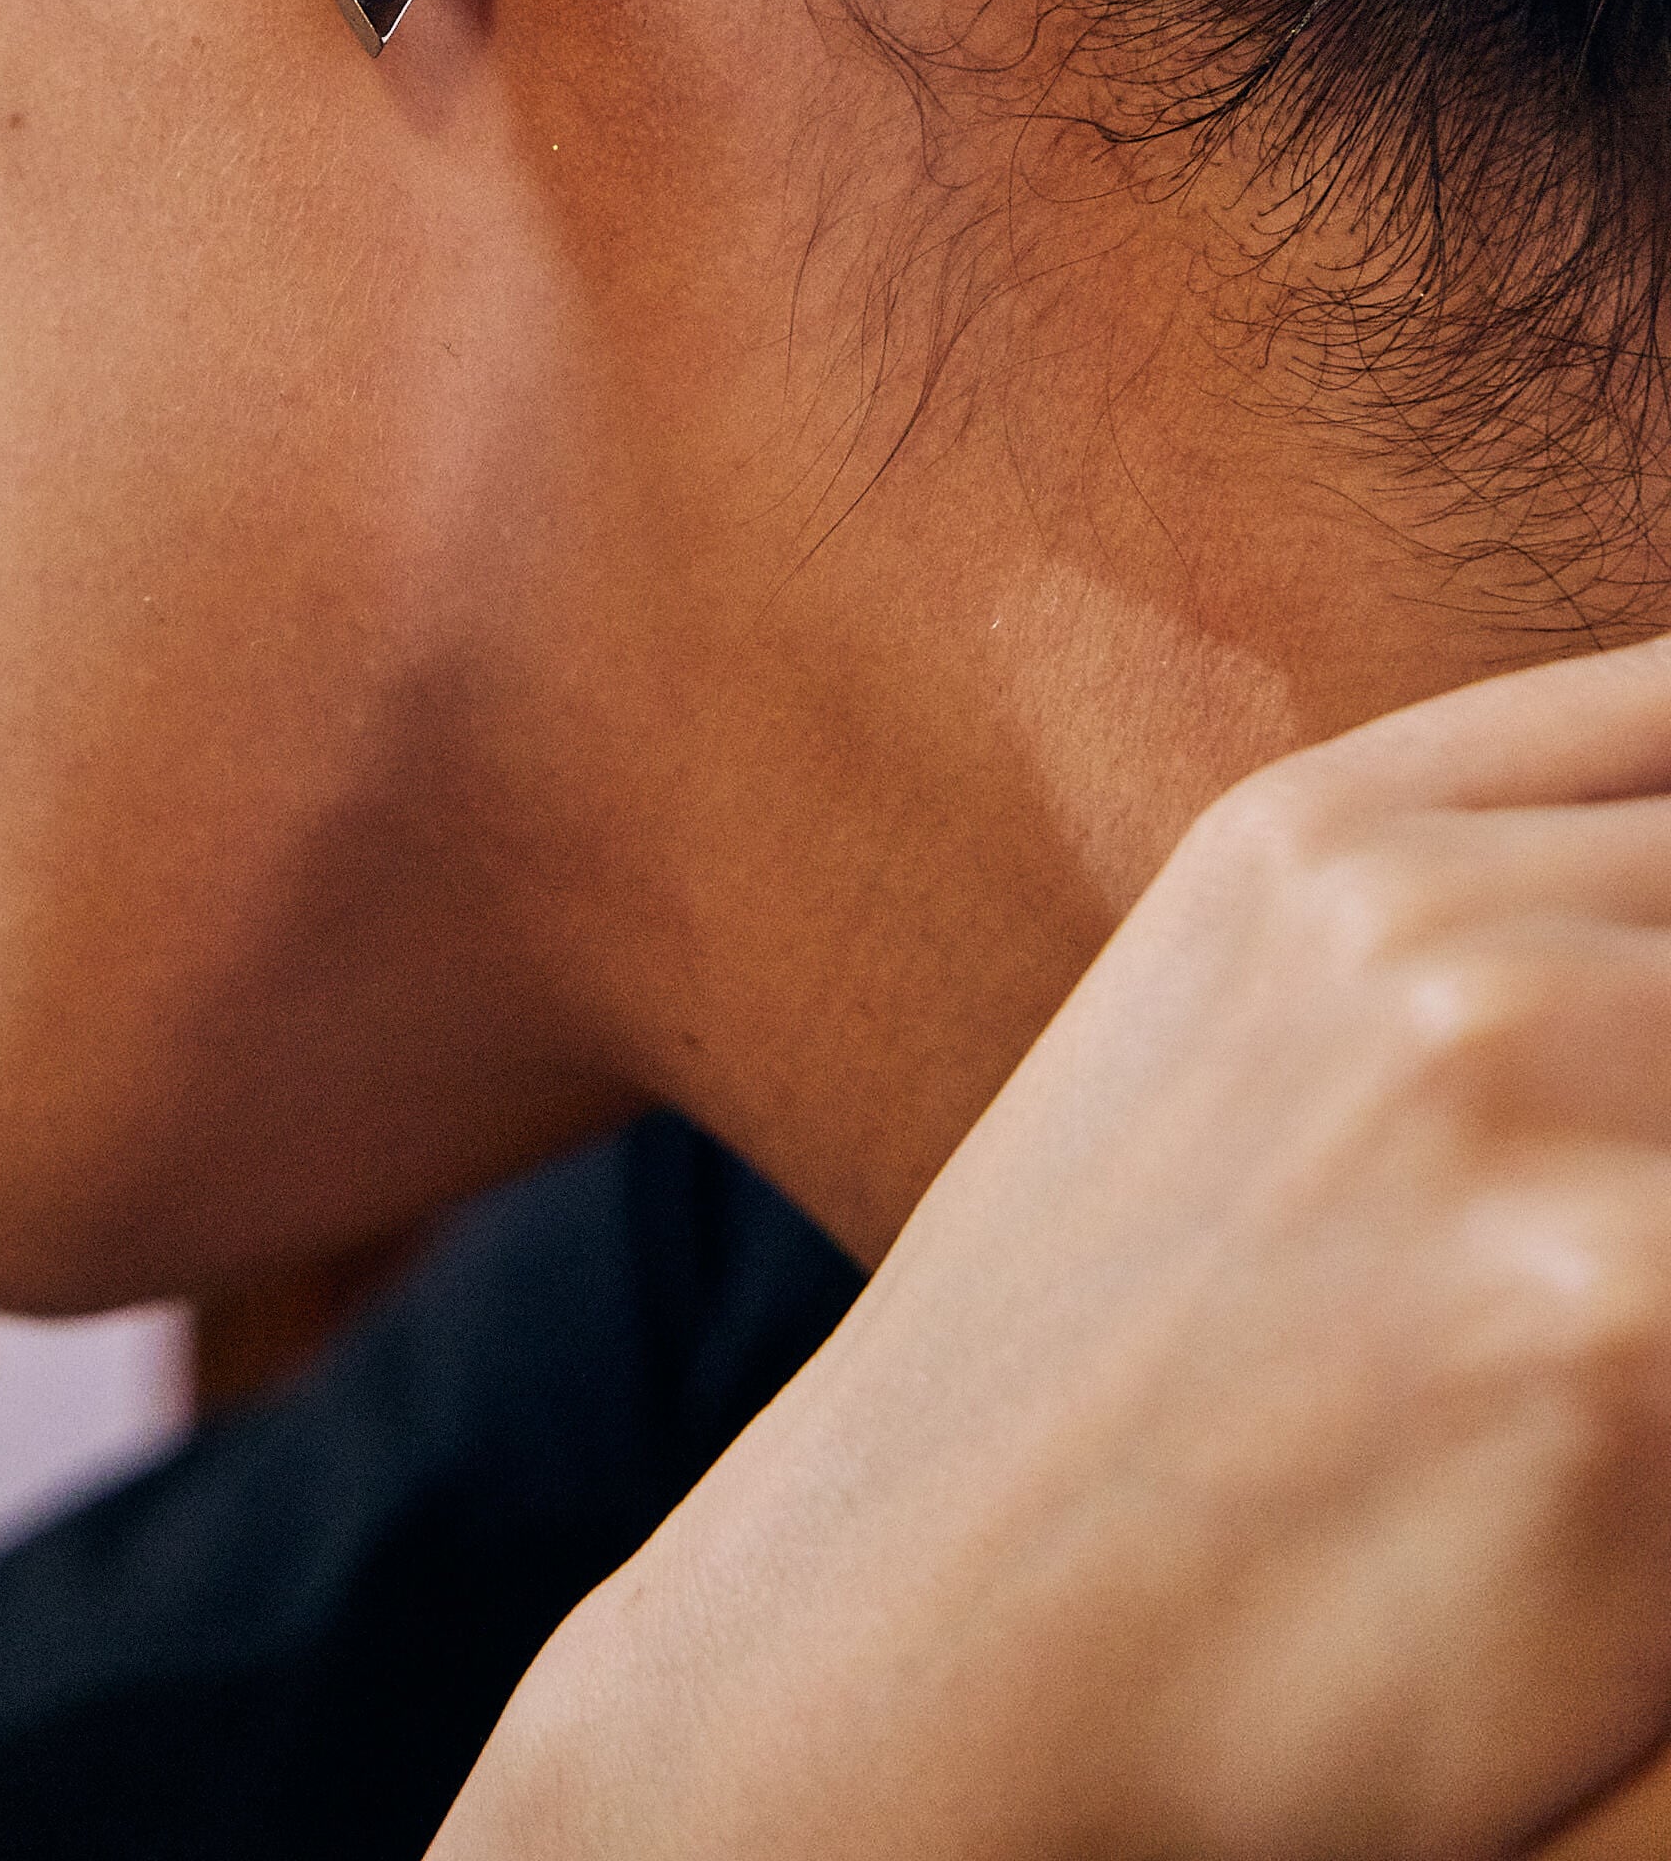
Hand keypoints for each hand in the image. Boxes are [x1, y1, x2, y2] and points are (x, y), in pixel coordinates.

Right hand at [443, 642, 1670, 1860]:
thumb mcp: (1243, 1047)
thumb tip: (1660, 947)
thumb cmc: (1103, 1394)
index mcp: (1334, 834)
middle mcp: (1432, 927)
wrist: (908, 1670)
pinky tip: (1619, 1494)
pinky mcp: (1623, 1339)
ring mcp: (1526, 1107)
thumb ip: (1481, 923)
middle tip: (1618, 1249)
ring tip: (1601, 1360)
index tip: (1662, 1069)